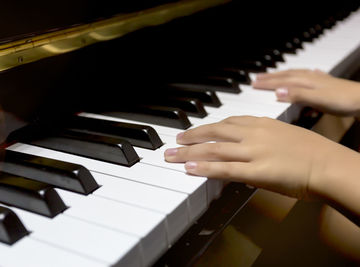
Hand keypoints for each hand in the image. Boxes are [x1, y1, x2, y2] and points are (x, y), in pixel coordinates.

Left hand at [164, 116, 357, 199]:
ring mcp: (253, 152)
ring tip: (171, 156)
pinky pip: (225, 169)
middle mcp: (254, 134)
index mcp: (262, 123)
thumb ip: (264, 139)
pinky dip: (205, 168)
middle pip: (214, 133)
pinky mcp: (256, 171)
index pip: (228, 122)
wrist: (330, 165)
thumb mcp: (285, 137)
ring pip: (214, 150)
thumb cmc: (314, 152)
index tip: (196, 131)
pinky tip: (189, 168)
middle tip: (176, 140)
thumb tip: (248, 149)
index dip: (208, 127)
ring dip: (189, 152)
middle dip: (192, 137)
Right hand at [251, 69, 359, 116]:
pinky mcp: (327, 85)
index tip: (253, 83)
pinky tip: (308, 73)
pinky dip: (305, 75)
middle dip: (270, 77)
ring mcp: (319, 80)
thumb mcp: (317, 100)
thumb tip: (277, 92)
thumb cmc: (343, 100)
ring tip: (275, 75)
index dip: (266, 83)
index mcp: (306, 81)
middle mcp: (310, 78)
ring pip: (296, 75)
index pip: (281, 81)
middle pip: (286, 76)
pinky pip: (310, 77)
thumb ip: (297, 96)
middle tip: (257, 78)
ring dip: (283, 75)